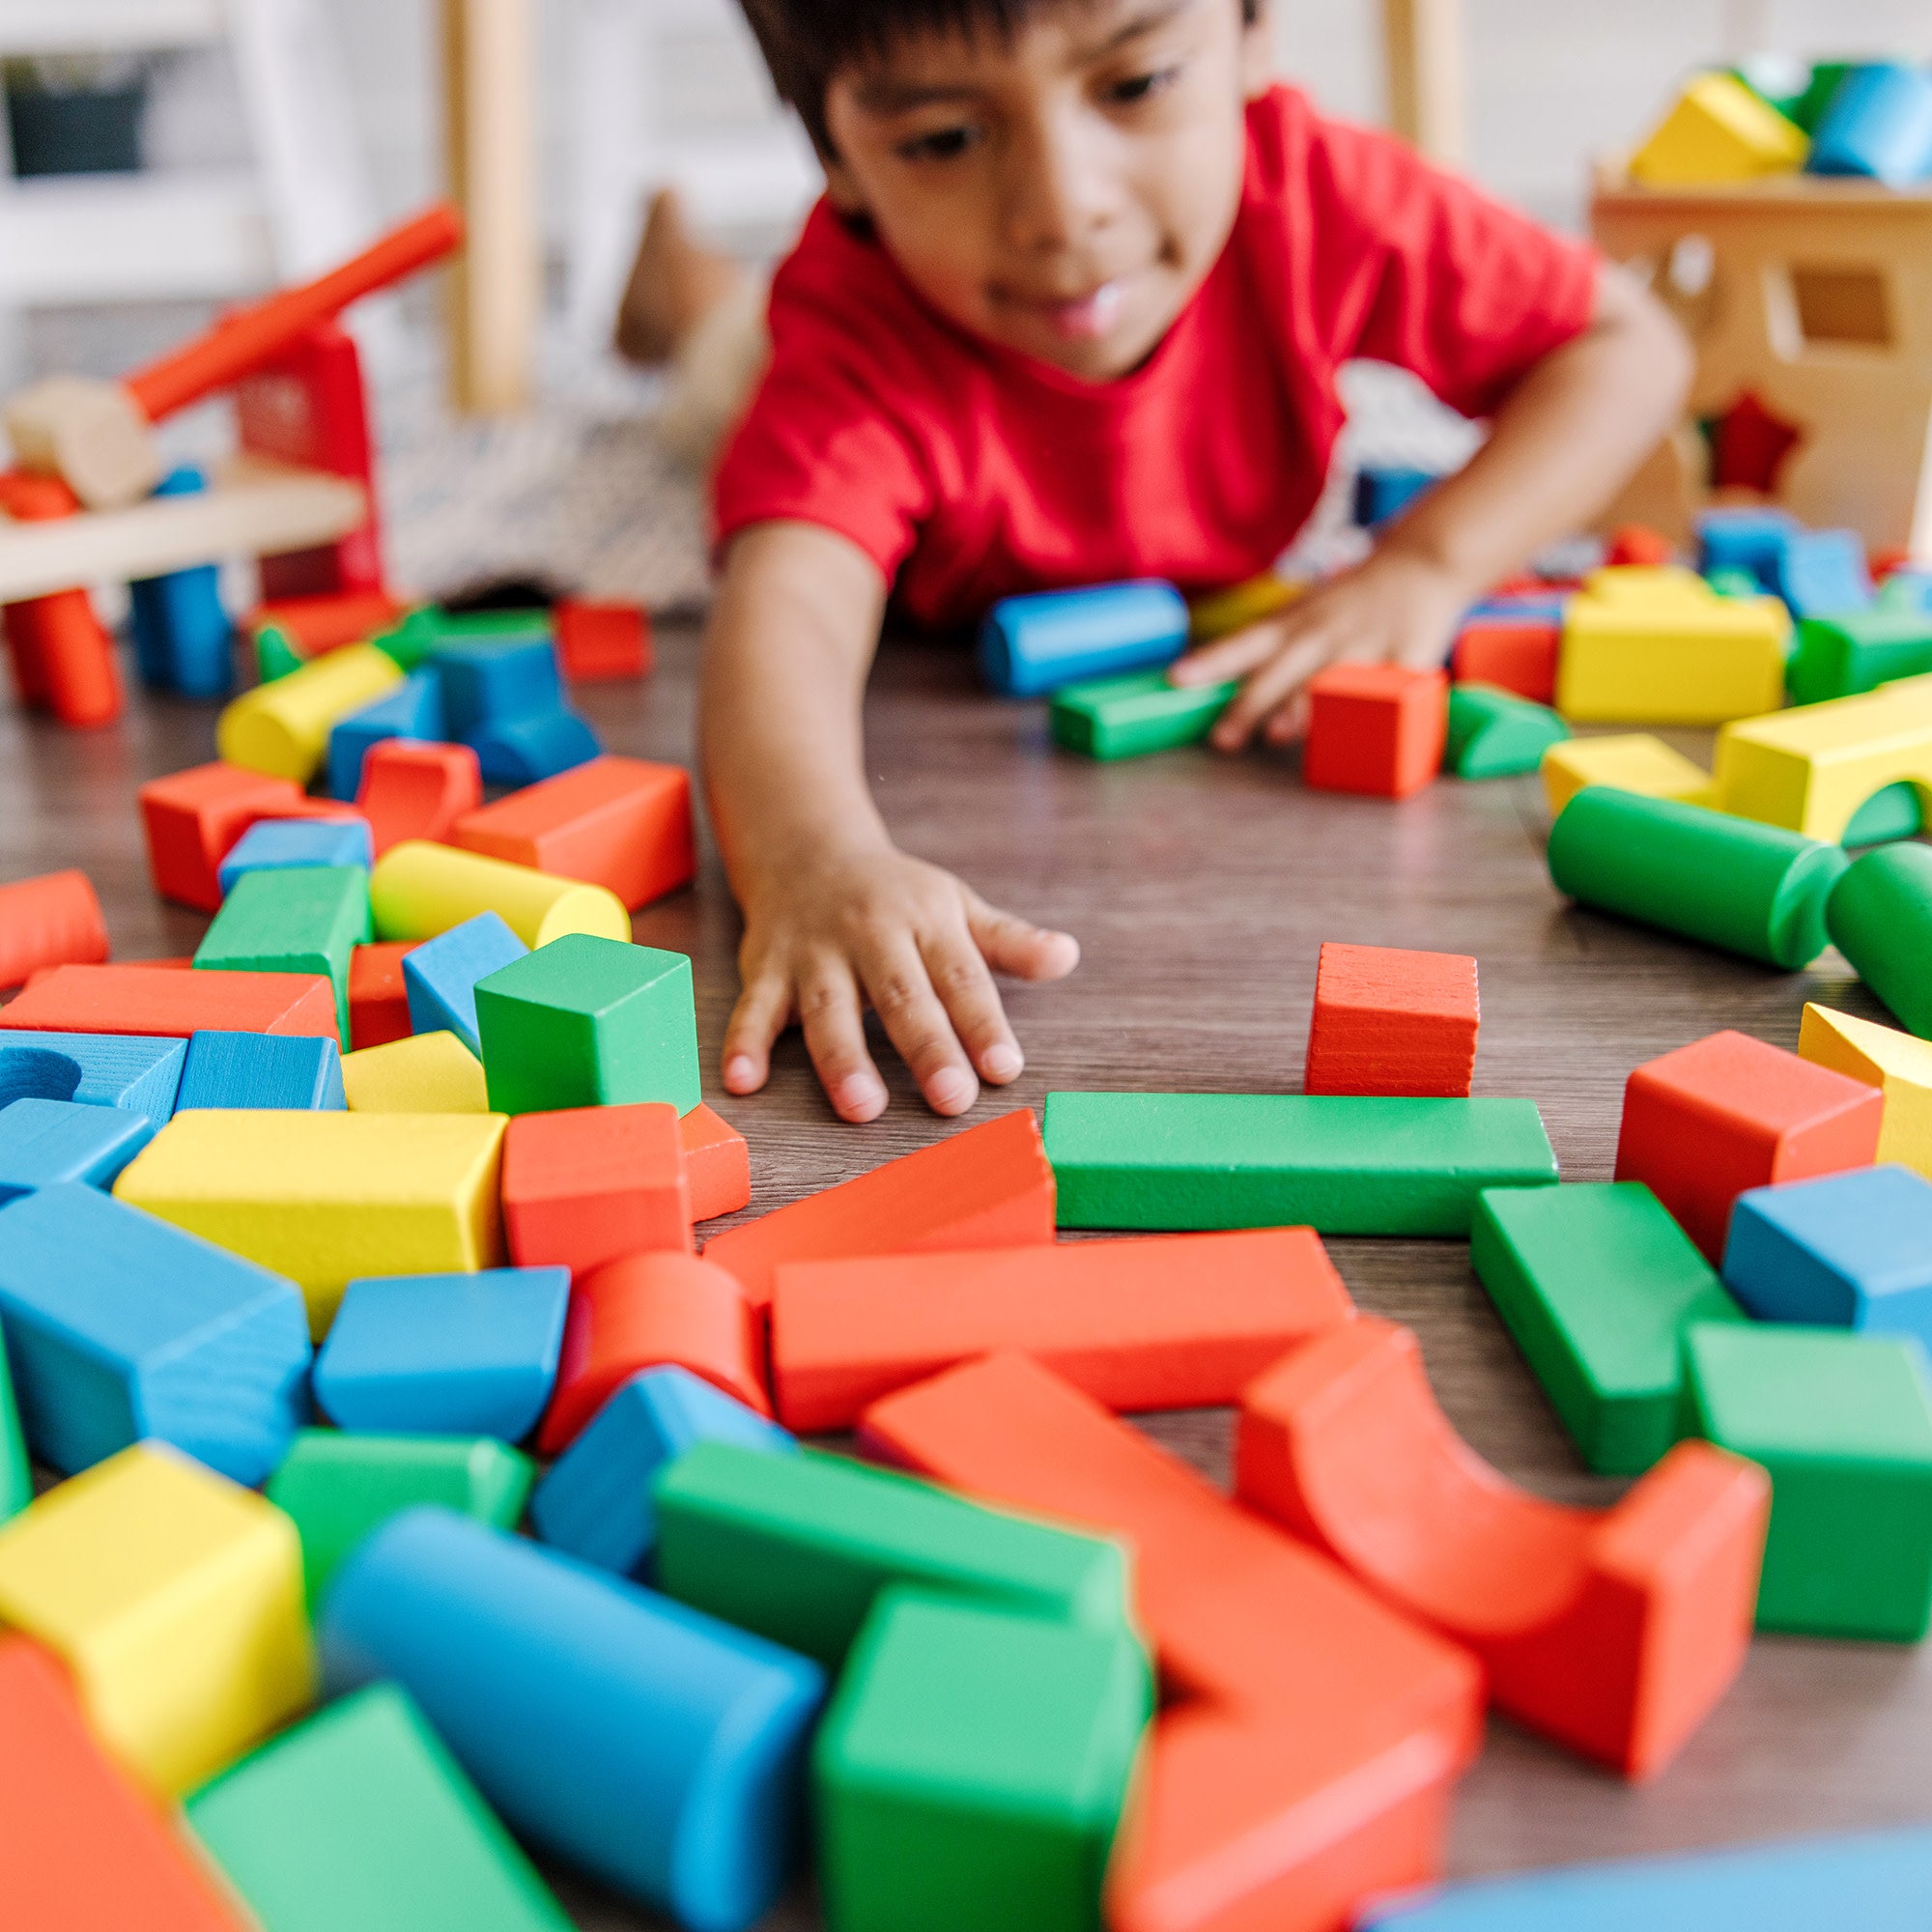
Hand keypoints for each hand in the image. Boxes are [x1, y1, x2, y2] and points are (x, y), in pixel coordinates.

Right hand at [721, 841, 1079, 1122]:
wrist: (804, 846)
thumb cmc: (894, 893)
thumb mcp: (955, 906)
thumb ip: (1008, 942)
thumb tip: (1067, 957)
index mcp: (926, 919)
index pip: (960, 976)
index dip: (983, 1023)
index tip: (1004, 1068)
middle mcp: (870, 934)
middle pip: (901, 995)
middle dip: (927, 1047)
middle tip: (952, 1099)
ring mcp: (814, 952)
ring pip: (828, 1008)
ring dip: (843, 1058)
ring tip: (863, 1107)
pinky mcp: (765, 968)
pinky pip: (753, 1008)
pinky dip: (744, 1043)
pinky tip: (743, 1081)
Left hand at [1168, 546, 1471, 750]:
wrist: (1422, 565)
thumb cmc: (1349, 602)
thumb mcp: (1303, 614)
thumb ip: (1268, 652)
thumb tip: (1216, 689)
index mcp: (1294, 625)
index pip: (1244, 643)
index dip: (1210, 662)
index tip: (1177, 678)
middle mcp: (1323, 635)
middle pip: (1281, 671)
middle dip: (1249, 705)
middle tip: (1221, 739)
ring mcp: (1364, 647)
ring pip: (1330, 683)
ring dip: (1303, 710)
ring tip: (1279, 735)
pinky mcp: (1407, 661)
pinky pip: (1387, 694)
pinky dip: (1370, 715)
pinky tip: (1357, 738)